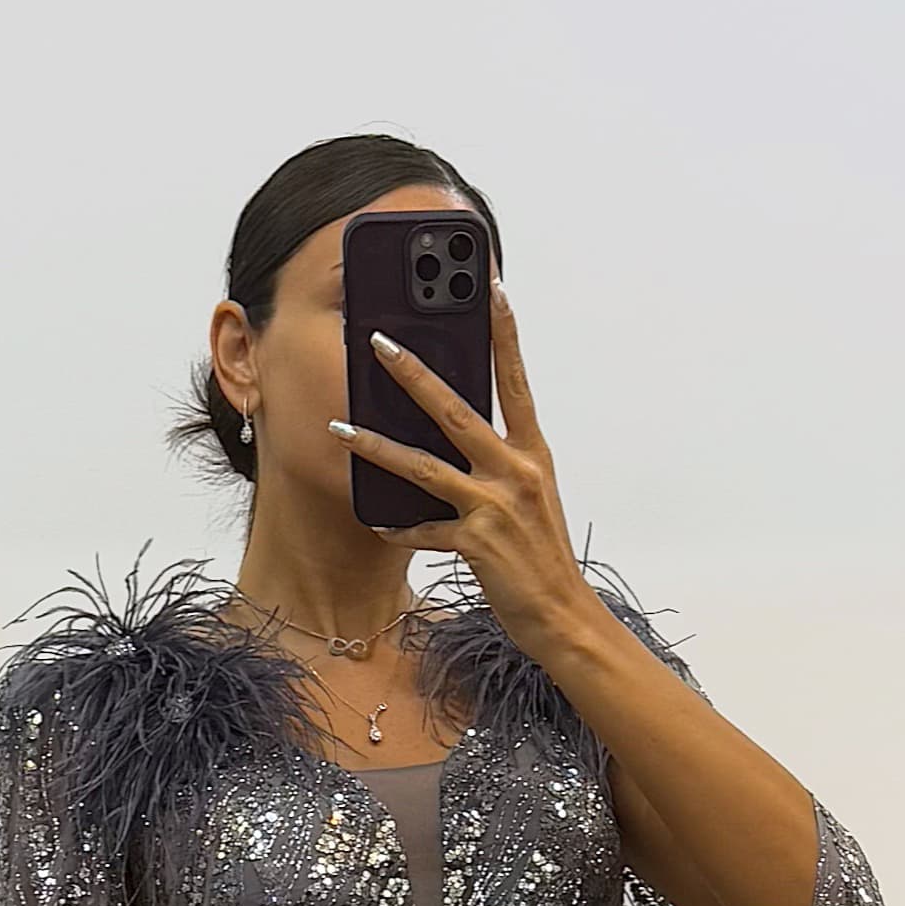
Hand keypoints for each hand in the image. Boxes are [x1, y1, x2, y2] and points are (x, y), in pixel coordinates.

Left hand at [331, 281, 592, 667]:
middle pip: (455, 410)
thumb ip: (502, 462)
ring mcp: (495, 507)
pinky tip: (376, 522)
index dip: (504, 333)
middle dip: (412, 373)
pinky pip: (425, 530)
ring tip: (339, 428)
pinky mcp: (477, 544)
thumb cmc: (544, 558)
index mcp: (533, 454)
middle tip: (378, 341)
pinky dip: (399, 528)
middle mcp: (516, 472)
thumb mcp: (532, 497)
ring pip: (424, 466)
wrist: (565, 618)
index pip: (516, 380)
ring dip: (376, 446)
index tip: (491, 287)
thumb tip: (462, 432)